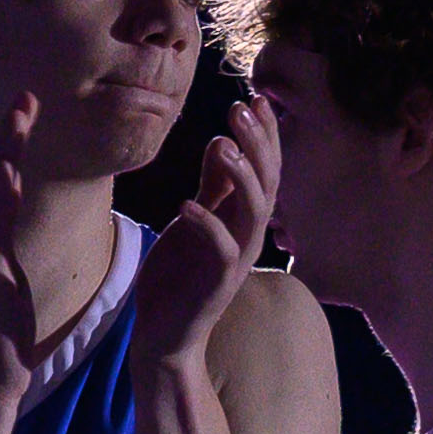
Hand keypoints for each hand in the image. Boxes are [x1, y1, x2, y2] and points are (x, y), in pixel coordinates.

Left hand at [134, 92, 281, 366]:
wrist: (165, 335)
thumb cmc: (180, 277)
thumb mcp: (195, 220)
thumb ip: (213, 186)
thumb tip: (223, 140)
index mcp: (244, 219)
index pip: (266, 170)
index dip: (265, 135)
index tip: (256, 98)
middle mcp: (248, 237)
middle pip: (267, 183)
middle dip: (258, 144)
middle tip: (240, 107)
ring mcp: (236, 261)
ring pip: (254, 213)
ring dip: (242, 177)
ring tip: (224, 145)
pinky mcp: (217, 285)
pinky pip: (221, 251)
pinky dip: (206, 226)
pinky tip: (186, 204)